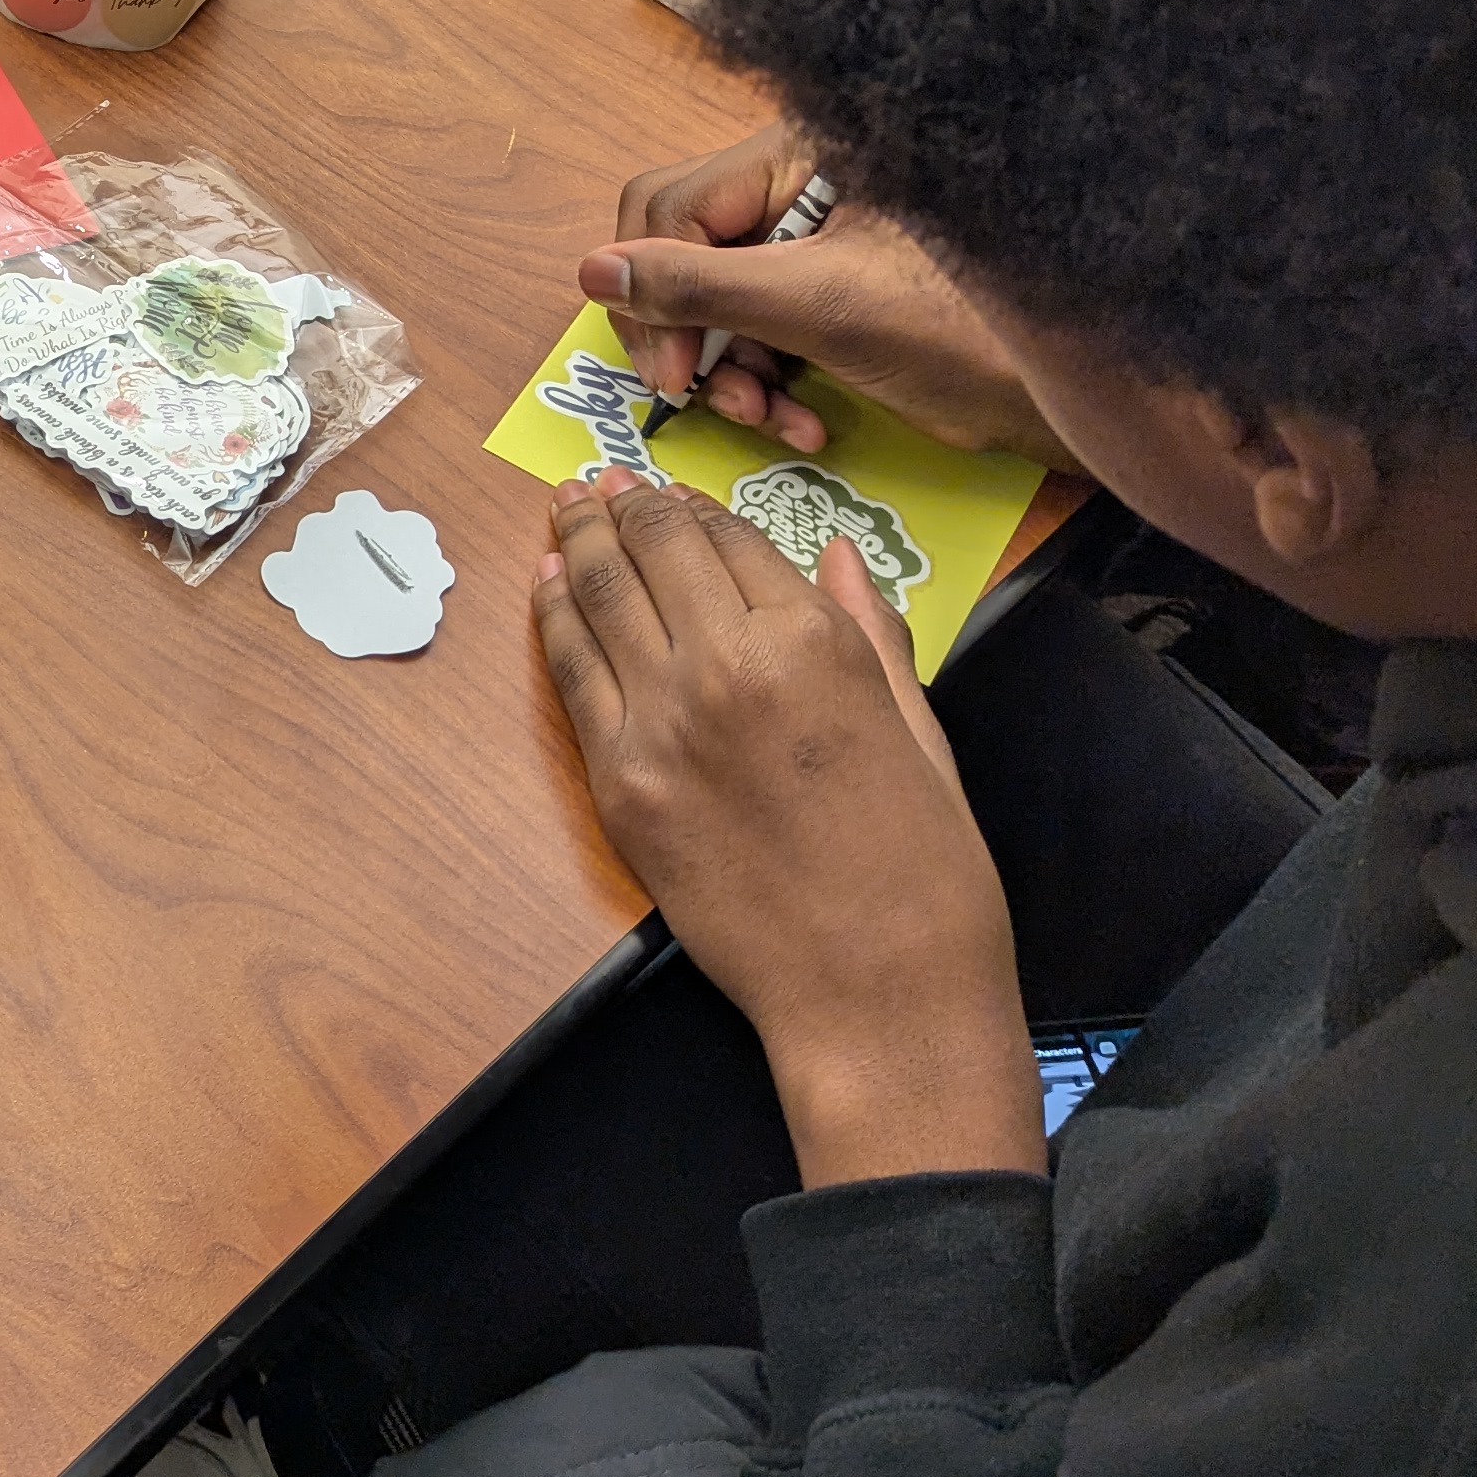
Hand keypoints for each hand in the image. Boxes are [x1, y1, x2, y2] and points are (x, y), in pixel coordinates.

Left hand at [536, 472, 1043, 1185]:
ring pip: (602, 597)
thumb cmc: (926, 870)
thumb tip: (835, 554)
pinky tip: (550, 582)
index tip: (677, 496)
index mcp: (815, 644)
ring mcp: (661, 723)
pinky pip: (572, 674)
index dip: (699, 512)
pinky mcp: (618, 782)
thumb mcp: (923, 731)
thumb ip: (870, 632)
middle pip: (658, 552)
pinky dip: (556, 616)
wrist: (875, 994)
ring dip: (581, 540)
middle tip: (604, 482)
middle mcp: (727, 665)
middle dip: (630, 508)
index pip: (735, 542)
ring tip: (567, 505)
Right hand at [587, 129, 1076, 469]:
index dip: (655, 292)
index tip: (673, 374)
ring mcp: (808, 239)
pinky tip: (801, 424)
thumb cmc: (956, 330)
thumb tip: (593, 272)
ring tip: (770, 421)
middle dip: (691, 337)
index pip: (667, 207)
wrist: (1053, 394)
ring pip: (712, 303)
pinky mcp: (823, 291)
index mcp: (793, 152)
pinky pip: (754, 332)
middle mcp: (792, 183)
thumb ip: (698, 286)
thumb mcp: (815, 307)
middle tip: (697, 399)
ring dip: (730, 374)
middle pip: (680, 252)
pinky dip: (766, 384)